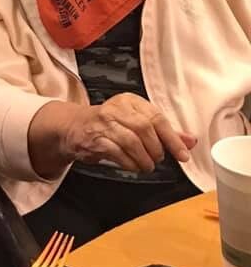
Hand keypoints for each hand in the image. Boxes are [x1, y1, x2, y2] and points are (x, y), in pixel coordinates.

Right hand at [60, 93, 196, 172]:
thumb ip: (164, 132)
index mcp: (130, 101)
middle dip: (156, 149)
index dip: (173, 138)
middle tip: (157, 158)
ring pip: (132, 141)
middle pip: (145, 128)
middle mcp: (116, 108)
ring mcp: (104, 123)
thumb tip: (191, 141)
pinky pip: (118, 153)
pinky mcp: (95, 139)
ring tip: (147, 165)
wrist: (75, 127)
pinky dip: (130, 163)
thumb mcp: (137, 122)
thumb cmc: (110, 124)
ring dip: (144, 159)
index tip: (183, 155)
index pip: (157, 117)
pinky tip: (133, 165)